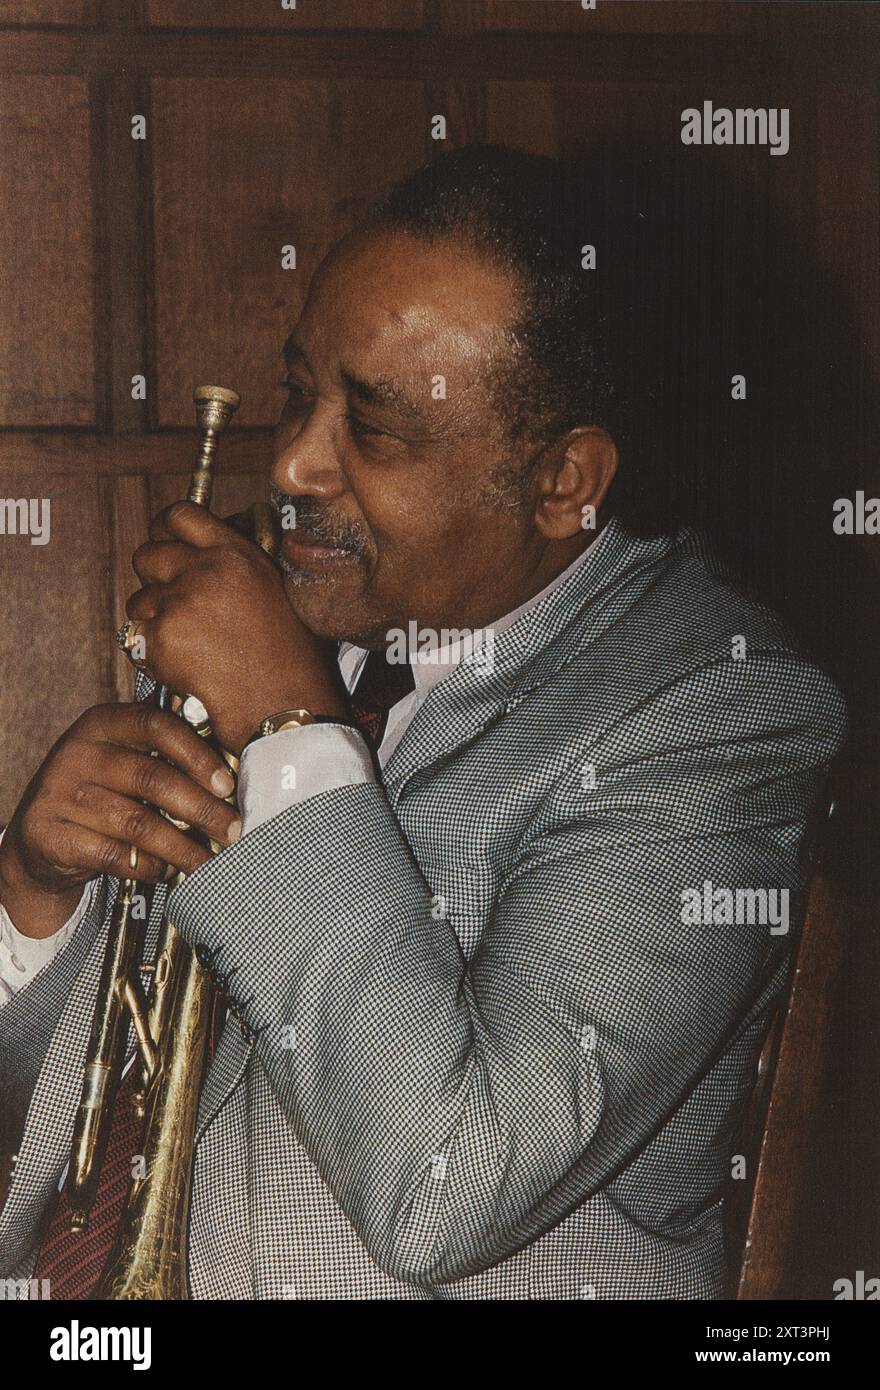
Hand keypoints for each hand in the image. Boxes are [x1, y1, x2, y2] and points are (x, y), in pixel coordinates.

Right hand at [0, 703, 239, 938]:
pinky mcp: (49, 834)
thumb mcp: (128, 761)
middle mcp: (79, 752)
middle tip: (234, 831)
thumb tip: (233, 782)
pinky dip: (149, 866)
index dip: (197, 754)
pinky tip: (168, 871)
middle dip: (202, 809)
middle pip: (152, 778)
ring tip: (208, 860)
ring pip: (137, 823)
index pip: (156, 725)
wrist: (42, 836)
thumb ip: (168, 759)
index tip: (228, 784)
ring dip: (182, 846)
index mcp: (104, 722)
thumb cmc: (104, 793)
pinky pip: (113, 855)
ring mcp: (59, 793)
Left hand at [127, 502, 349, 752]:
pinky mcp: (162, 640)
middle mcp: (206, 571)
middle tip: (170, 601)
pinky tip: (180, 664)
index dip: (163, 528)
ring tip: (185, 643)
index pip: (180, 515)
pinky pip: (135, 637)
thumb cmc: (292, 659)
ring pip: (138, 600)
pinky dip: (151, 653)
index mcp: (237, 554)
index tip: (161, 539)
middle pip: (147, 555)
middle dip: (153, 578)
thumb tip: (204, 560)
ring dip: (152, 619)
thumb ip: (238, 567)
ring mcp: (180, 604)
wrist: (284, 705)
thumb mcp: (276, 592)